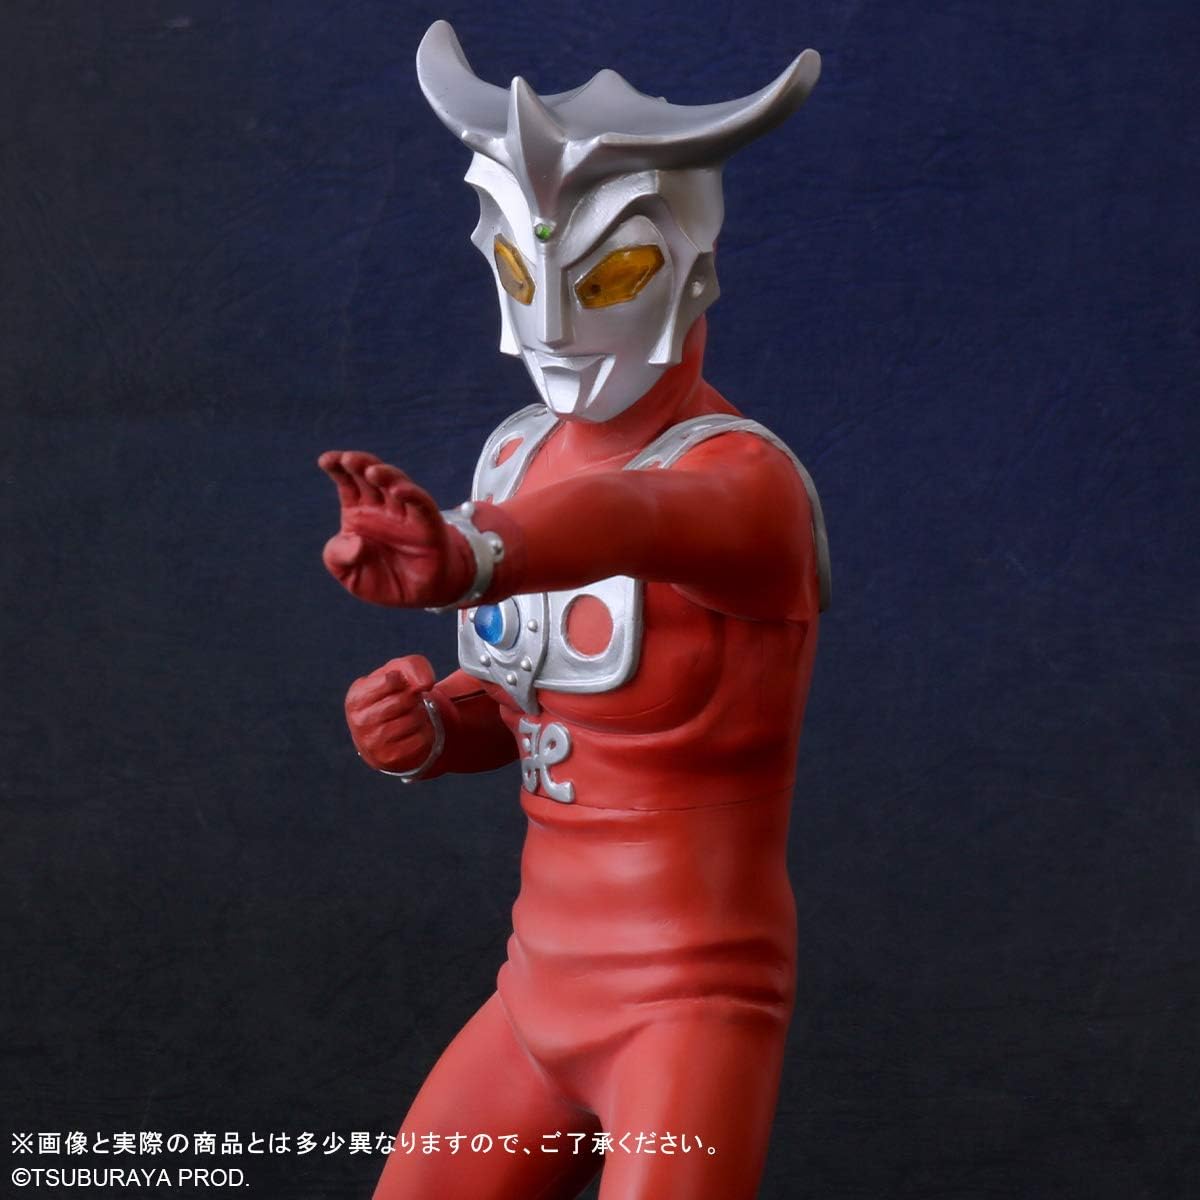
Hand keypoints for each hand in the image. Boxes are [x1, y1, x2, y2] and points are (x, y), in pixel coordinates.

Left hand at [319, 450, 472, 606]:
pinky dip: (411, 494)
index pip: (347, 481)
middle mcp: (382, 506)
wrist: (415, 597)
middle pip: (370, 476)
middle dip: (360, 464)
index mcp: (358, 511)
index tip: (326, 460)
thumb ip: (340, 557)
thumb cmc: (380, 579)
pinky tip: (398, 490)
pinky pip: (421, 504)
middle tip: (348, 459)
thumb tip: (356, 542)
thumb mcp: (349, 574)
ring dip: (385, 474)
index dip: (337, 467)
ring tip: (373, 472)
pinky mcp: (428, 525)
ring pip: (396, 484)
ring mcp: (405, 513)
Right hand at [345, 656, 438, 773]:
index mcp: (356, 698)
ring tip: (411, 713)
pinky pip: (421, 738)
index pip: (391, 680)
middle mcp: (360, 722)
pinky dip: (425, 730)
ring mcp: (373, 742)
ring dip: (420, 713)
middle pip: (404, 700)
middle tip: (408, 699)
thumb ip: (412, 667)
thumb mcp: (398, 671)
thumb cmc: (392, 694)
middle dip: (413, 696)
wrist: (387, 730)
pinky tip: (415, 729)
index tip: (400, 683)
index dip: (404, 679)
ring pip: (413, 719)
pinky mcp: (390, 758)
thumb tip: (425, 684)